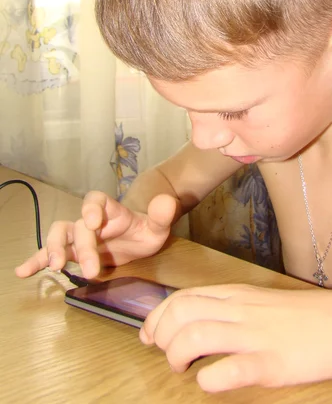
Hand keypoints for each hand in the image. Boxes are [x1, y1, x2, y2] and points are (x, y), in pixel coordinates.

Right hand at [15, 191, 177, 278]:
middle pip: (77, 226)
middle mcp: (90, 220)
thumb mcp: (159, 224)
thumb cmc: (147, 229)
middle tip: (92, 271)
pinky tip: (23, 272)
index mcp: (109, 210)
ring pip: (58, 235)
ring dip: (53, 250)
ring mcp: (78, 236)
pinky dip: (36, 261)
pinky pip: (49, 254)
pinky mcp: (72, 252)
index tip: (93, 223)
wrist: (139, 238)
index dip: (91, 209)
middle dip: (83, 248)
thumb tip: (167, 202)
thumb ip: (162, 214)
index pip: (95, 200)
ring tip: (55, 267)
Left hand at [139, 284, 331, 391]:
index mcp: (238, 294)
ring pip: (196, 335)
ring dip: (177, 355)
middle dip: (160, 334)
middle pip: (181, 313)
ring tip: (183, 368)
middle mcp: (241, 310)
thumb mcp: (261, 301)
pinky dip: (209, 379)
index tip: (149, 335)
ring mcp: (255, 335)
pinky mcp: (272, 362)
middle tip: (165, 354)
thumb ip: (229, 308)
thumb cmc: (305, 316)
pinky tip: (210, 381)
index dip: (157, 317)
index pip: (183, 297)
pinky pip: (229, 369)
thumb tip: (197, 323)